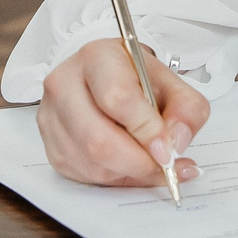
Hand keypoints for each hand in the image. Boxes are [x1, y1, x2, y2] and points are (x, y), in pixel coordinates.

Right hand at [37, 39, 209, 187]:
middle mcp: (65, 85)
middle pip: (98, 140)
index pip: (117, 99)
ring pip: (92, 164)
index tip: (168, 148)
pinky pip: (85, 176)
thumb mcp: (170, 81)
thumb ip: (186, 109)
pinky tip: (130, 164)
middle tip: (164, 163)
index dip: (146, 130)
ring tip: (150, 161)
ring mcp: (52, 117)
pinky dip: (116, 178)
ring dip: (130, 173)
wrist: (104, 76)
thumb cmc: (134, 78)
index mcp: (96, 59)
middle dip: (139, 162)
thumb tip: (176, 142)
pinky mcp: (51, 145)